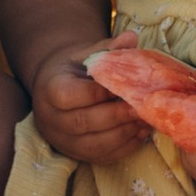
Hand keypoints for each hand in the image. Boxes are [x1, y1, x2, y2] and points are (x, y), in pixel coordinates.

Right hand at [28, 52, 145, 168]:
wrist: (56, 88)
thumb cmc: (75, 68)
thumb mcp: (87, 53)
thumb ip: (108, 48)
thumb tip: (131, 38)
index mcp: (49, 89)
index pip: (69, 96)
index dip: (97, 92)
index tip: (123, 85)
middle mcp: (51, 120)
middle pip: (82, 123)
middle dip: (116, 115)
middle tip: (142, 106)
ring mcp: (63, 141)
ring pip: (93, 145)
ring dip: (123, 133)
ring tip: (145, 119)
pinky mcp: (77, 155)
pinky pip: (102, 157)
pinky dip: (124, 147)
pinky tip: (141, 132)